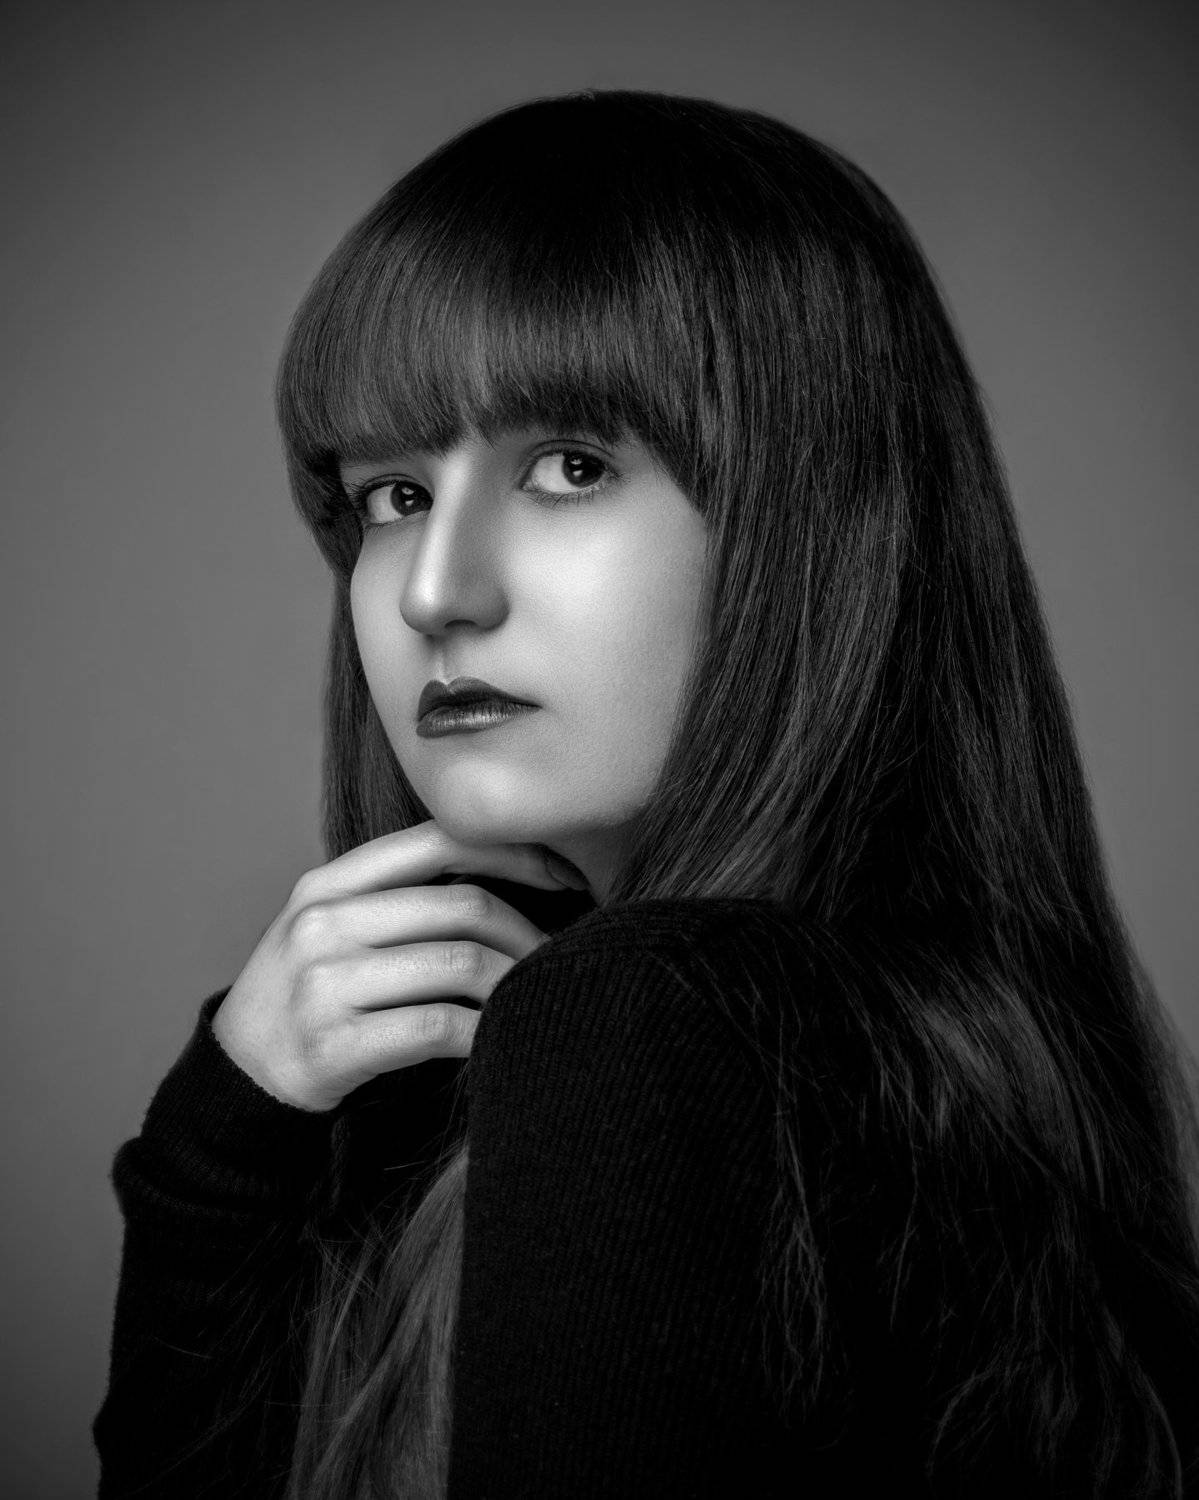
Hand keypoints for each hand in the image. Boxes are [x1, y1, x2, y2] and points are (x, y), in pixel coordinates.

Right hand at [211, 820, 586, 1112]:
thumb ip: (398, 897)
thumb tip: (514, 877)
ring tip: (537, 998)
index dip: (513, 853)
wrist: (241, 1076)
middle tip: (558, 958)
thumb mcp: (331, 925)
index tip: (563, 875)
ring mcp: (323, 984)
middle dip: (526, 933)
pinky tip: (501, 1041)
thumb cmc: (309, 995)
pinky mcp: (334, 1045)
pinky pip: (438, 1028)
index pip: (437, 840)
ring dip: (515, 984)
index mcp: (328, 882)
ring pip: (458, 966)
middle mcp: (322, 923)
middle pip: (461, 907)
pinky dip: (485, 1033)